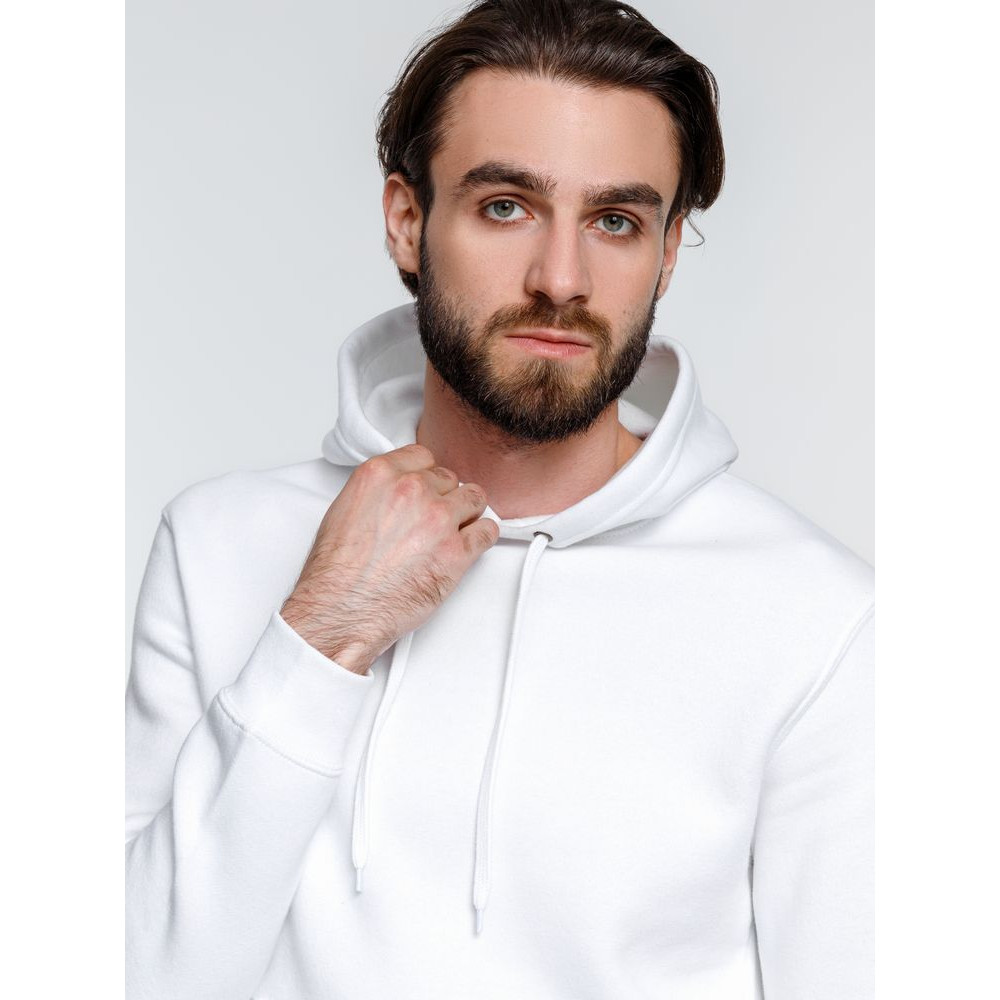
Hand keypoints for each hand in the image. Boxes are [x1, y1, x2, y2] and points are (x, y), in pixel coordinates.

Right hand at [280, 443, 498, 673]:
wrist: (343, 610)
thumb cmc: (337, 572)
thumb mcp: (344, 510)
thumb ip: (378, 492)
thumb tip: (397, 494)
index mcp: (382, 475)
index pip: (423, 457)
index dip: (426, 476)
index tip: (426, 489)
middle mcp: (413, 490)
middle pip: (449, 479)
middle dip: (444, 497)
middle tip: (435, 519)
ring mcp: (439, 519)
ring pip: (474, 499)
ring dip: (467, 513)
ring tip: (455, 530)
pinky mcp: (458, 551)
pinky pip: (488, 532)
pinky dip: (482, 537)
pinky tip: (470, 545)